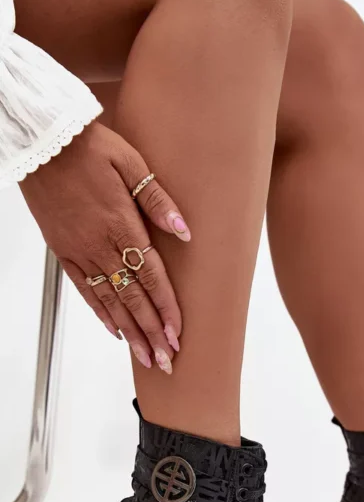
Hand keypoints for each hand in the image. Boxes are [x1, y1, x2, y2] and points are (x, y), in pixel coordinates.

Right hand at [19, 121, 190, 372]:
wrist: (41, 139)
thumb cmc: (88, 146)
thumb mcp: (131, 163)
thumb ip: (158, 200)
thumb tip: (184, 232)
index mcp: (121, 225)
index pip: (151, 278)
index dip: (166, 310)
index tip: (177, 336)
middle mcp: (100, 246)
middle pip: (132, 299)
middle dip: (151, 333)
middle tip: (166, 362)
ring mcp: (80, 251)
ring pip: (109, 301)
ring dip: (130, 332)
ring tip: (146, 357)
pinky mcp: (63, 251)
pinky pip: (84, 289)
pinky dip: (100, 313)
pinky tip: (115, 331)